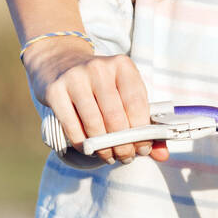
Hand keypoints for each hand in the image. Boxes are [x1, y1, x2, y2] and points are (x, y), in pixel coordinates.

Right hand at [24, 40, 168, 163]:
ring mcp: (75, 78)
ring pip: (94, 124)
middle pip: (116, 117)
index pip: (136, 104)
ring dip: (104, 147)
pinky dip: (82, 143)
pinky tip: (89, 148)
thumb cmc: (98, 84)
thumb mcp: (123, 93)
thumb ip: (144, 122)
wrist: (59, 61)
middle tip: (125, 156)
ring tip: (109, 156)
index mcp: (122, 66)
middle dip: (123, 144)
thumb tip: (162, 154)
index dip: (142, 132)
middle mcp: (99, 68)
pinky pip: (72, 126)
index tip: (143, 148)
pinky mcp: (55, 91)